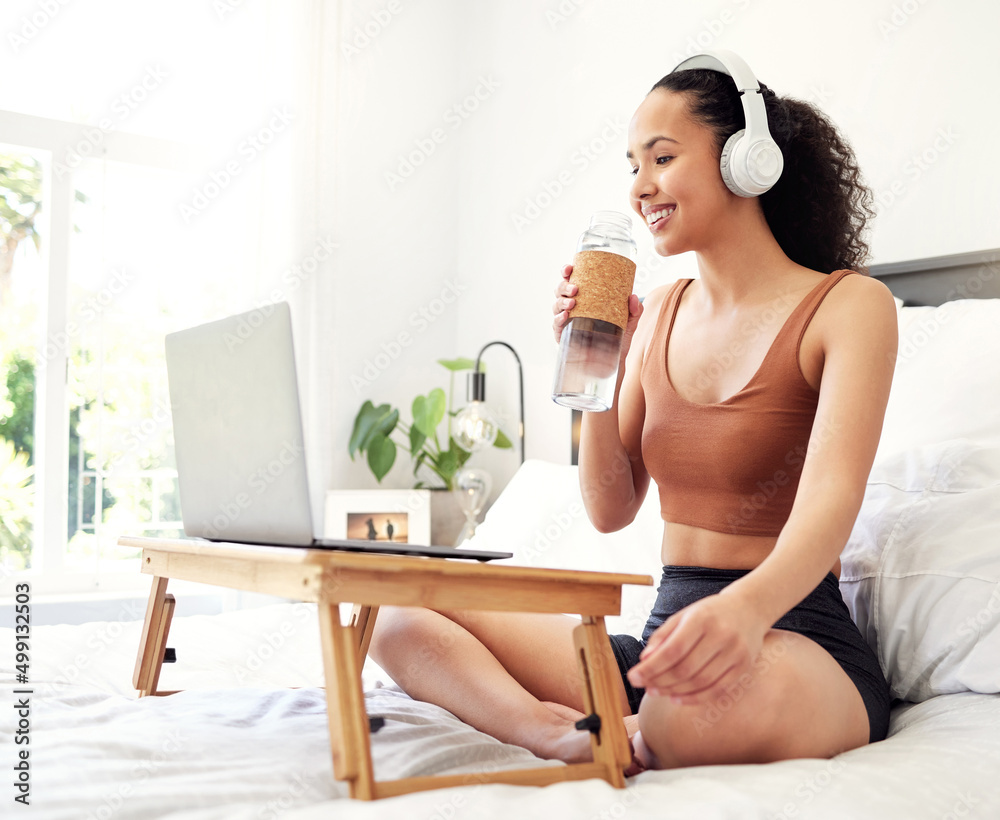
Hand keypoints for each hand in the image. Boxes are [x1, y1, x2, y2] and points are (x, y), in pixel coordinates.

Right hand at [552, 264, 642, 346]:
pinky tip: (565, 316)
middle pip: (560, 290)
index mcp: (585, 297)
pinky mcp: (563, 335)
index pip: (571, 279)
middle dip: (564, 286)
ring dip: (562, 301)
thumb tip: (633, 297)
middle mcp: (572, 306)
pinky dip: (558, 318)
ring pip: (556, 305)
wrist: (613, 361)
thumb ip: (635, 310)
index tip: (570, 267)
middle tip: (576, 289)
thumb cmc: (618, 338)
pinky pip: (556, 324)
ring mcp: (566, 320)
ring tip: (572, 303)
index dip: (567, 271)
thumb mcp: (630, 322)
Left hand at [625, 593, 767, 705]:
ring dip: (674, 691)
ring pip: (701, 682)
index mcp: (702, 618)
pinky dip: (695, 698)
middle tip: (644, 686)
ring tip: (657, 692)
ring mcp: (736, 653)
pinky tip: (677, 698)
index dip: (651, 667)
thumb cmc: (709, 613)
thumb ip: (663, 636)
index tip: (633, 677)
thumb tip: (645, 660)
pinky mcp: (744, 667)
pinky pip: (717, 689)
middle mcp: (722, 635)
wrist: (749, 609)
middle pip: (686, 669)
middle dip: (660, 681)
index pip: (673, 650)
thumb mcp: (683, 615)